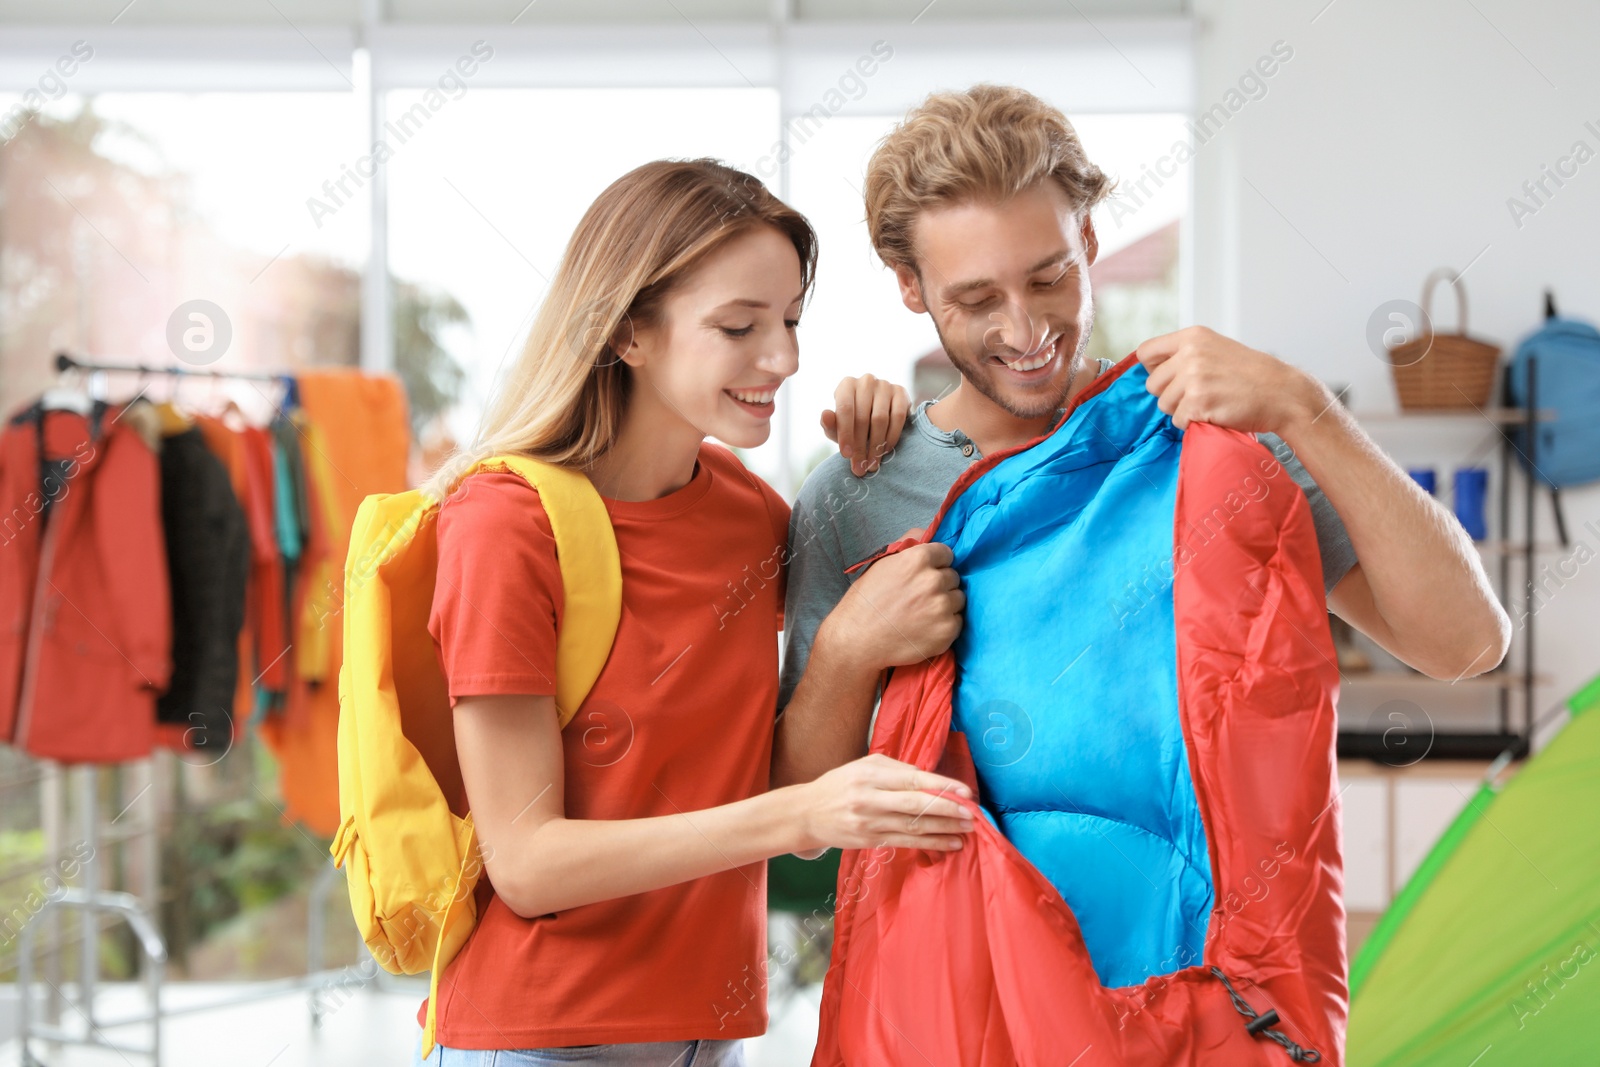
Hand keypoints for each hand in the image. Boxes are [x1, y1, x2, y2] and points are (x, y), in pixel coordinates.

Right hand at [798, 753, 974, 851]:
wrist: (807, 813)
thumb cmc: (839, 784)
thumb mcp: (864, 766)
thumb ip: (896, 769)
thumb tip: (930, 778)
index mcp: (870, 774)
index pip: (912, 779)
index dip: (941, 786)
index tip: (965, 791)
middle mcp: (870, 799)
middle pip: (915, 805)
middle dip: (947, 809)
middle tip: (972, 813)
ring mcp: (870, 823)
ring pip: (914, 826)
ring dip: (945, 829)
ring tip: (968, 829)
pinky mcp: (871, 841)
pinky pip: (907, 842)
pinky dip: (932, 843)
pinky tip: (951, 843)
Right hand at [819, 533, 963, 671]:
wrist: (857, 640)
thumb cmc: (865, 600)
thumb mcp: (882, 562)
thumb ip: (909, 542)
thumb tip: (929, 533)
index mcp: (918, 559)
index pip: (946, 554)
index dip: (936, 564)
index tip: (924, 575)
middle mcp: (933, 581)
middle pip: (953, 577)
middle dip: (941, 584)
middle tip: (920, 596)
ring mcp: (942, 607)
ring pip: (958, 599)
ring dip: (945, 604)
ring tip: (923, 613)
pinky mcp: (947, 631)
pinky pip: (957, 621)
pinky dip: (945, 625)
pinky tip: (925, 628)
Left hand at [822, 374, 910, 476]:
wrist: (876, 413)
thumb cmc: (851, 422)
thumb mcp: (837, 426)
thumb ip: (829, 424)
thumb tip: (825, 415)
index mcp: (846, 385)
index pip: (845, 409)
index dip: (845, 433)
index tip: (846, 455)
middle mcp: (866, 381)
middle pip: (863, 417)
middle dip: (860, 446)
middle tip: (860, 467)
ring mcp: (885, 385)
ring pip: (880, 419)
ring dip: (876, 445)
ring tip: (872, 464)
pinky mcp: (901, 392)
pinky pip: (898, 417)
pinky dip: (891, 437)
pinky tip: (885, 451)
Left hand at [1136, 326, 1328, 435]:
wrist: (1282, 393)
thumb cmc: (1251, 375)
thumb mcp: (1216, 349)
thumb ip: (1185, 354)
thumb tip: (1151, 369)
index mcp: (1193, 337)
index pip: (1146, 351)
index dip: (1152, 369)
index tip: (1165, 378)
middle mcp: (1190, 354)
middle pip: (1152, 384)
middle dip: (1169, 394)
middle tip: (1196, 395)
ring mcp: (1194, 378)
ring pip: (1164, 405)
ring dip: (1181, 410)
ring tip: (1208, 403)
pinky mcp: (1199, 402)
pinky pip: (1178, 420)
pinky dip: (1192, 423)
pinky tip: (1213, 413)